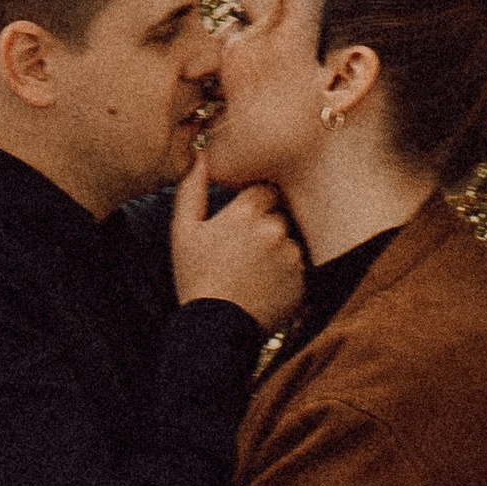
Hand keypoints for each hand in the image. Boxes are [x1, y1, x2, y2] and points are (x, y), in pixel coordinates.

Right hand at [169, 145, 302, 330]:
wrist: (214, 328)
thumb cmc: (195, 278)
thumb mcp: (183, 232)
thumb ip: (192, 190)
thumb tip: (200, 157)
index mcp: (247, 212)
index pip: (265, 190)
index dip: (255, 205)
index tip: (243, 223)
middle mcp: (274, 228)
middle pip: (280, 215)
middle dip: (267, 227)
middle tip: (244, 254)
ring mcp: (291, 255)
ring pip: (290, 241)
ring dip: (277, 251)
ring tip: (253, 274)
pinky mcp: (303, 280)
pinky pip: (298, 267)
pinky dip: (286, 274)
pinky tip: (264, 288)